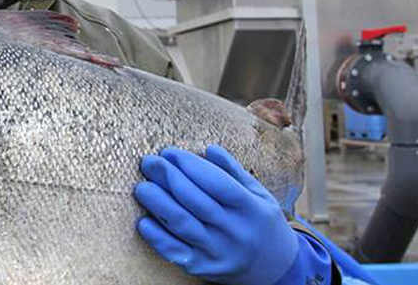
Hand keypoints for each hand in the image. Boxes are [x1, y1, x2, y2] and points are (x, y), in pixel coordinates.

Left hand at [134, 145, 298, 284]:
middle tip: (149, 162)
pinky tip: (143, 222)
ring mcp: (219, 252)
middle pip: (196, 201)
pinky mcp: (204, 268)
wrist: (275, 268)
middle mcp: (235, 231)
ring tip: (142, 187)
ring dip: (158, 204)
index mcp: (251, 208)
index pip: (217, 183)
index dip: (190, 165)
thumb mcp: (259, 194)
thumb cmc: (261, 222)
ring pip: (182, 225)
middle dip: (168, 178)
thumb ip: (233, 172)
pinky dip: (157, 237)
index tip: (169, 152)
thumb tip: (209, 149)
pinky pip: (175, 252)